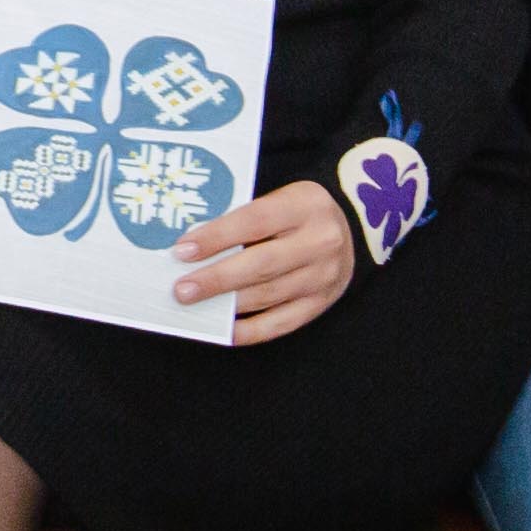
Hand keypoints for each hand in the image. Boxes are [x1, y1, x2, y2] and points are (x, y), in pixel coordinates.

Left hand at [168, 179, 357, 344]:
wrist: (349, 230)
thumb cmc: (297, 213)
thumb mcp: (279, 200)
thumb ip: (243, 218)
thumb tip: (192, 249)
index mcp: (305, 204)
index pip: (254, 221)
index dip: (217, 237)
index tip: (182, 251)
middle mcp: (321, 240)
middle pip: (261, 264)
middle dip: (217, 279)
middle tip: (181, 289)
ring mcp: (324, 275)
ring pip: (269, 295)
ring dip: (227, 304)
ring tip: (195, 307)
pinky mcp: (321, 303)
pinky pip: (282, 323)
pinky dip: (250, 330)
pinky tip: (224, 329)